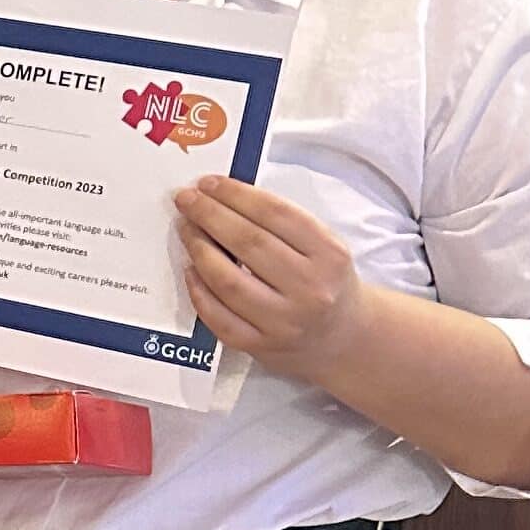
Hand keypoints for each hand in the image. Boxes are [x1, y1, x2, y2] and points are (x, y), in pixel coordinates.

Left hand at [177, 177, 364, 382]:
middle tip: (187, 199)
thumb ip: (281, 224)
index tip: (209, 183)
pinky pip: (218, 317)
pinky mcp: (260, 346)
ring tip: (186, 229)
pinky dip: (198, 290)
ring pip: (228, 281)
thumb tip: (223, 198)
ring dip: (199, 249)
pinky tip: (191, 269)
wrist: (343, 338)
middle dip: (209, 215)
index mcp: (329, 256)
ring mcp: (284, 322)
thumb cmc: (325, 283)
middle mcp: (310, 290)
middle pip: (248, 243)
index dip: (236, 195)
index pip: (275, 215)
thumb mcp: (323, 247)